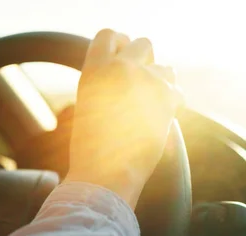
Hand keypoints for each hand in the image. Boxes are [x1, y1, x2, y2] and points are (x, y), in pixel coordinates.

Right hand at [65, 29, 182, 208]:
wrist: (104, 173)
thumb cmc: (90, 147)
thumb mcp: (86, 104)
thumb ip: (105, 80)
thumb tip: (128, 68)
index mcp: (93, 70)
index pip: (109, 35)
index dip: (117, 44)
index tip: (120, 58)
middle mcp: (120, 69)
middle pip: (143, 43)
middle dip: (143, 61)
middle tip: (136, 84)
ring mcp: (146, 81)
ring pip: (165, 67)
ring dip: (159, 82)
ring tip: (146, 106)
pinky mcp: (166, 99)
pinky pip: (177, 90)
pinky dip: (171, 103)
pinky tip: (157, 119)